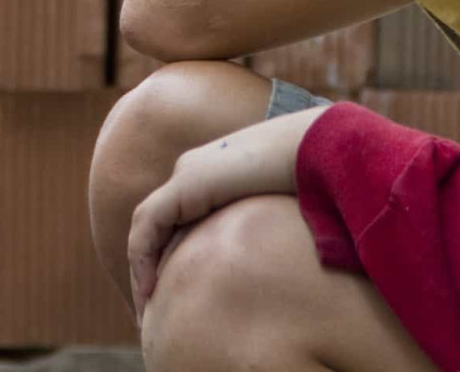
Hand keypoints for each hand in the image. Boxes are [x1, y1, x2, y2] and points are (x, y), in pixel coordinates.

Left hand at [126, 106, 329, 324]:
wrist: (318, 147)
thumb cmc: (316, 182)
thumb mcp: (282, 218)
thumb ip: (263, 237)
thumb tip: (276, 278)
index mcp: (214, 180)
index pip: (178, 225)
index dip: (169, 262)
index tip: (172, 300)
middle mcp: (194, 174)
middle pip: (158, 227)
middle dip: (149, 269)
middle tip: (150, 312)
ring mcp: (188, 174)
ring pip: (146, 227)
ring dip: (140, 268)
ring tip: (146, 309)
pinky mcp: (188, 181)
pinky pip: (149, 224)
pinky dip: (143, 258)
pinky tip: (150, 291)